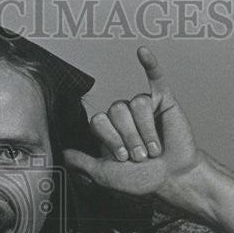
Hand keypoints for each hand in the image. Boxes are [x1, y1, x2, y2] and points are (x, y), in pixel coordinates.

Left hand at [63, 47, 208, 219]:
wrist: (172, 180)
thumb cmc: (141, 180)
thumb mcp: (104, 175)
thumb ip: (82, 163)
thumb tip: (61, 153)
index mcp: (108, 131)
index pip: (98, 120)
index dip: (111, 139)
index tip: (123, 158)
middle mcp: (123, 117)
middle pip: (116, 110)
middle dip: (129, 137)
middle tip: (140, 157)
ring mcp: (143, 108)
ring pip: (137, 103)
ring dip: (145, 131)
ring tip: (154, 150)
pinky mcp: (163, 101)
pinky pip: (155, 77)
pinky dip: (150, 64)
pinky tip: (142, 52)